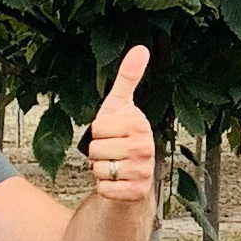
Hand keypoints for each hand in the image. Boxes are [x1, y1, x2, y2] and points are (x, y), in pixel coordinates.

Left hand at [85, 44, 157, 206]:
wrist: (133, 176)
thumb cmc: (122, 137)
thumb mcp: (120, 106)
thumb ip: (128, 77)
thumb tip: (141, 48)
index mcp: (140, 124)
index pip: (97, 127)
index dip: (98, 132)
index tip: (112, 134)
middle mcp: (146, 147)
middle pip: (95, 150)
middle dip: (98, 153)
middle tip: (112, 153)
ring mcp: (143, 171)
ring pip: (98, 170)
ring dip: (101, 171)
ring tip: (115, 167)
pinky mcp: (137, 192)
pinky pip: (104, 189)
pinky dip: (105, 188)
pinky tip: (117, 183)